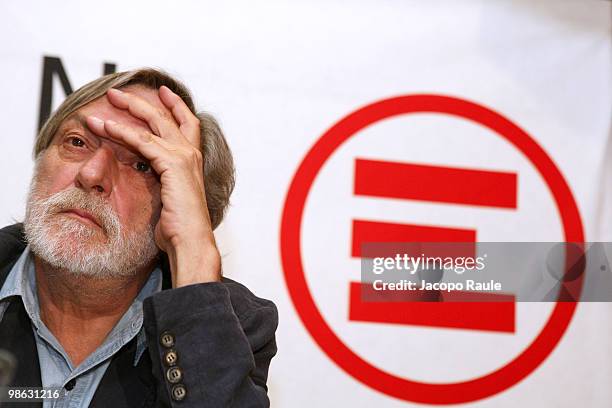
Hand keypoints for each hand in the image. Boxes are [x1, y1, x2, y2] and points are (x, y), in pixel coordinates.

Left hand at [86, 86, 220, 285]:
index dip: (176, 107)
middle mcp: (191, 154)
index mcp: (193, 161)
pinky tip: (104, 126)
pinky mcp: (172, 164)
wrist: (189, 241)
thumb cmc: (179, 228)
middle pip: (167, 117)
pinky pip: (142, 140)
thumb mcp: (169, 197)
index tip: (163, 93)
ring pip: (152, 123)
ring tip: (107, 99)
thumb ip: (163, 181)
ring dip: (127, 109)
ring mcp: (183, 157)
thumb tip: (147, 177)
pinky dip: (121, 131)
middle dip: (142, 101)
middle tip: (119, 93)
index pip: (187, 124)